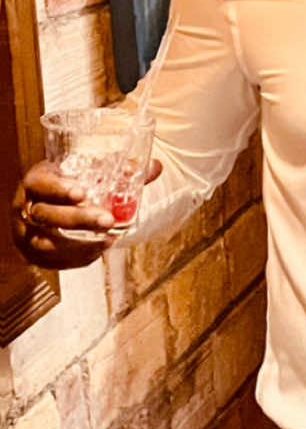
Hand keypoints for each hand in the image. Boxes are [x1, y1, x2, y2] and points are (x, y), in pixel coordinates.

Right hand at [10, 158, 161, 269]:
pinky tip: (99, 250)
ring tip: (108, 239)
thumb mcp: (84, 174)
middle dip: (78, 218)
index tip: (82, 193)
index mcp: (36, 182)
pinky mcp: (34, 254)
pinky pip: (53, 260)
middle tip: (108, 220)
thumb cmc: (67, 188)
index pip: (40, 184)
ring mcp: (27, 233)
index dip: (58, 189)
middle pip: (46, 215)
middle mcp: (26, 207)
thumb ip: (119, 174)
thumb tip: (156, 167)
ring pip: (47, 242)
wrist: (44, 207)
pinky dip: (78, 257)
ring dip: (79, 244)